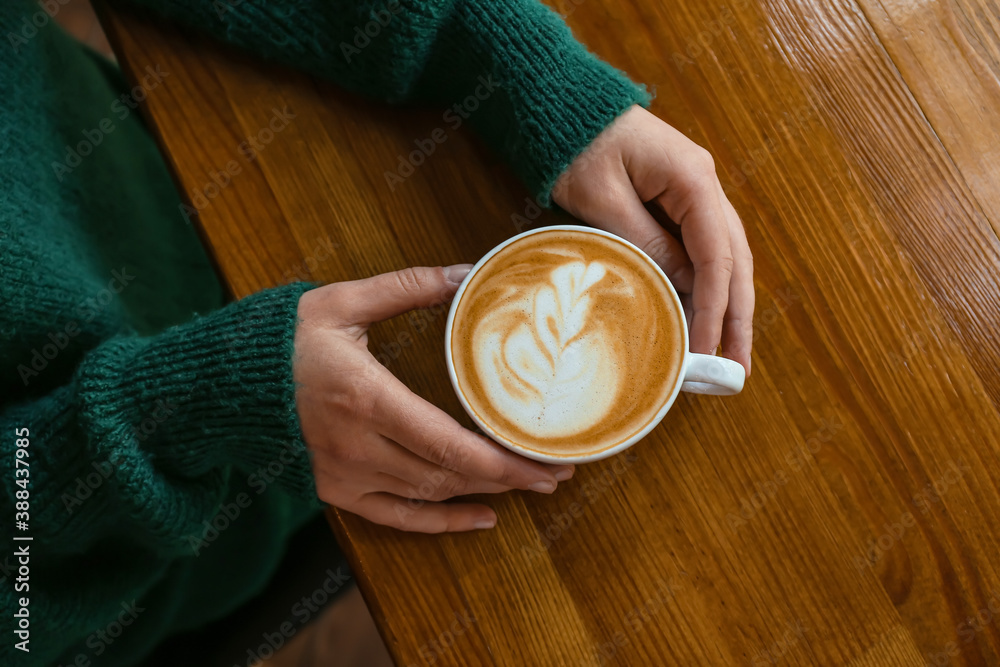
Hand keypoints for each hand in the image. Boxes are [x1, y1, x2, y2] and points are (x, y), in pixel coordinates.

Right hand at [294, 265, 573, 532]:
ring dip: (482, 494)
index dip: (502, 460)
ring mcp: (344, 475)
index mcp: (366, 398)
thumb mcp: (342, 302)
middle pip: (449, 474)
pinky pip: (396, 518)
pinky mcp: (334, 492)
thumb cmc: (282, 340)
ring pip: (429, 495)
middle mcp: (358, 446)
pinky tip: (480, 519)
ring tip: (528, 487)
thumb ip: (408, 287)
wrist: (219, 386)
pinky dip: (440, 523)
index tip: (546, 462)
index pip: (448, 443)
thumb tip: (466, 272)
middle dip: (508, 478)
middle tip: (555, 473)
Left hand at [552, 105, 753, 373]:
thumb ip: (648, 244)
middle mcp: (705, 184)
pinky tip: (704, 315)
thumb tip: (685, 289)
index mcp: (693, 179)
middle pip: (734, 258)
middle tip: (737, 369)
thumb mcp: (605, 202)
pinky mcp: (678, 198)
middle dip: (736, 315)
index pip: (716, 255)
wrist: (563, 105)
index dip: (714, 307)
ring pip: (724, 255)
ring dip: (727, 304)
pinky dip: (705, 284)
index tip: (707, 349)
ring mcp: (695, 190)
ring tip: (728, 353)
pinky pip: (701, 247)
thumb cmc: (577, 146)